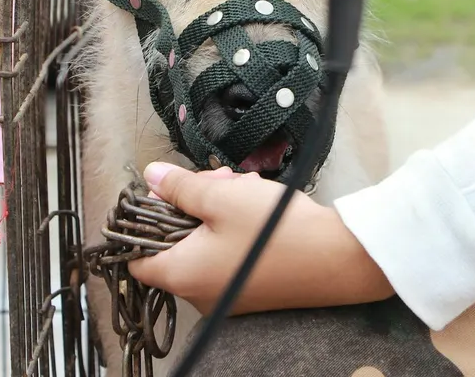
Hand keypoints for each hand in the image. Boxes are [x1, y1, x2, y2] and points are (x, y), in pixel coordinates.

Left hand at [128, 162, 394, 315]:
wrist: (337, 259)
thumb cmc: (274, 230)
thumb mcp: (221, 197)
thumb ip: (180, 188)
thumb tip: (151, 177)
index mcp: (181, 275)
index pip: (136, 258)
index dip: (143, 224)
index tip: (163, 196)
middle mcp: (199, 294)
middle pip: (176, 244)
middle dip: (192, 205)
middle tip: (217, 180)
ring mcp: (227, 296)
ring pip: (205, 246)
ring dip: (218, 212)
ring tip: (245, 188)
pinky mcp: (251, 292)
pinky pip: (228, 257)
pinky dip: (235, 230)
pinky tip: (258, 206)